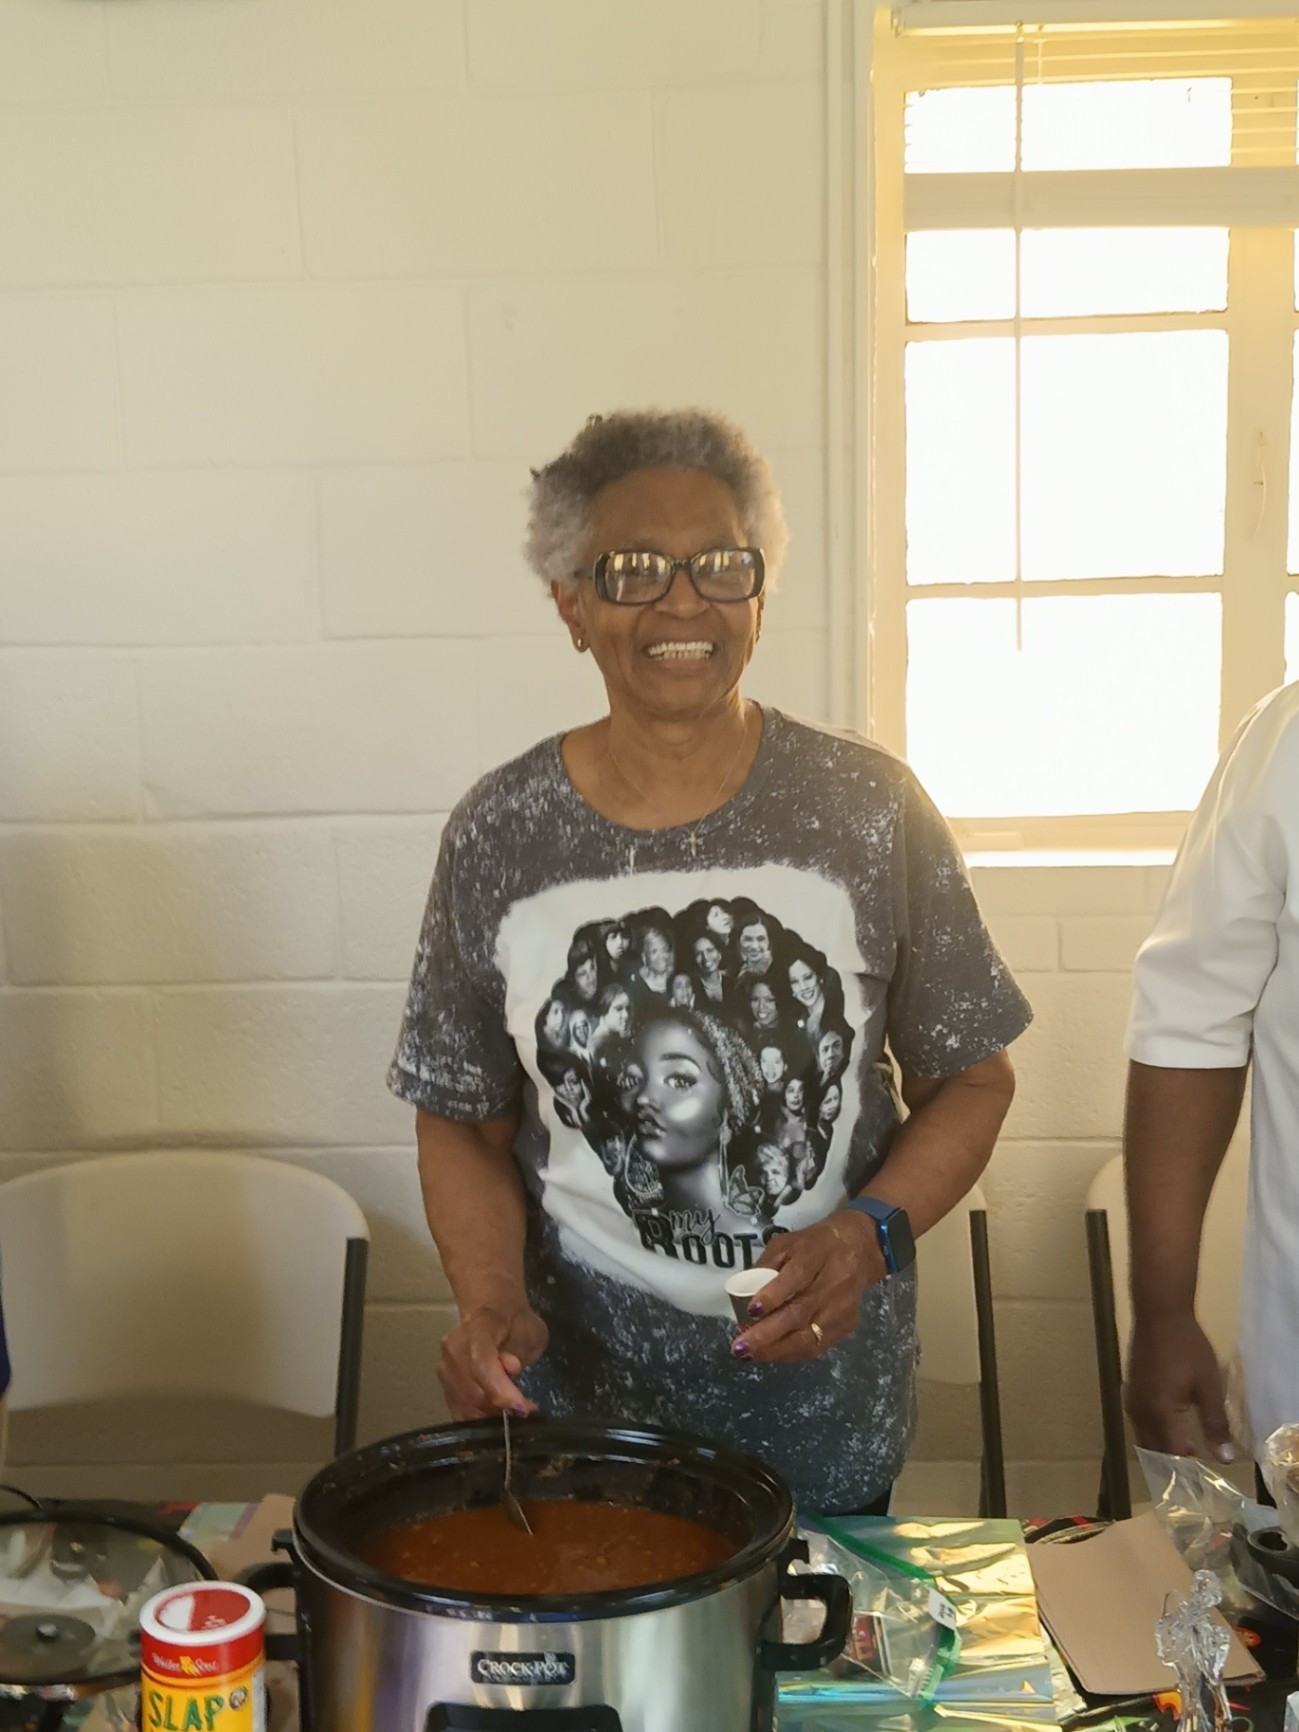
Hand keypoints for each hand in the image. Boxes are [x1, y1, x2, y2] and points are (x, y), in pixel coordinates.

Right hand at [438, 1300, 548, 1419]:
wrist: (491, 1311)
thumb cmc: (515, 1322)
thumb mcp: (530, 1330)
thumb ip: (519, 1350)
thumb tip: (510, 1368)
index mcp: (477, 1328)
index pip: (482, 1364)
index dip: (500, 1390)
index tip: (521, 1408)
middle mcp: (453, 1348)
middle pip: (473, 1393)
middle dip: (502, 1409)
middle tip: (526, 1409)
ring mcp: (445, 1367)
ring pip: (466, 1408)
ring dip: (492, 1416)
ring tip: (514, 1409)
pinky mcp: (444, 1384)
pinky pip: (461, 1410)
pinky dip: (481, 1417)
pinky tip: (498, 1410)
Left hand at [734, 1212, 884, 1363]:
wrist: (859, 1248)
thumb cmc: (814, 1245)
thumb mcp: (787, 1243)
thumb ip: (766, 1266)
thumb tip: (742, 1295)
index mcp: (815, 1255)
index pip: (795, 1277)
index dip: (773, 1295)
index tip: (752, 1310)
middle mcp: (832, 1283)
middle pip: (799, 1313)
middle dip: (766, 1335)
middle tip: (739, 1347)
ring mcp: (842, 1307)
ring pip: (809, 1338)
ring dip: (776, 1351)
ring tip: (750, 1355)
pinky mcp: (847, 1324)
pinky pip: (817, 1346)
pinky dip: (792, 1353)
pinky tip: (772, 1353)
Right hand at [1125, 1311, 1233, 1461]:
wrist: (1159, 1314)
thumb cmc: (1187, 1348)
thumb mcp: (1208, 1386)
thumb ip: (1214, 1424)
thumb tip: (1223, 1457)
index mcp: (1160, 1413)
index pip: (1171, 1454)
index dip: (1186, 1469)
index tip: (1202, 1475)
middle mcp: (1140, 1412)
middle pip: (1153, 1450)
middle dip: (1171, 1463)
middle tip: (1194, 1466)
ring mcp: (1132, 1399)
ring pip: (1143, 1436)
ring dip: (1161, 1448)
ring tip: (1185, 1450)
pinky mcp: (1130, 1389)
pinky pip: (1139, 1422)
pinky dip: (1152, 1432)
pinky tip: (1168, 1426)